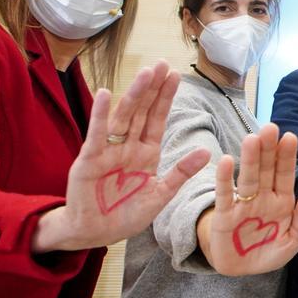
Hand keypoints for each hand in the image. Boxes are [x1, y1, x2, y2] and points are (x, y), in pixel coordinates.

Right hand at [32, 61, 211, 252]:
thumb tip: (208, 152)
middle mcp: (127, 147)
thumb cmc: (126, 214)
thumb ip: (181, 172)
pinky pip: (97, 135)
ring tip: (146, 73)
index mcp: (146, 153)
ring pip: (124, 118)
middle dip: (152, 88)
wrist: (95, 234)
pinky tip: (107, 94)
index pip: (157, 119)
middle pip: (142, 112)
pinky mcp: (89, 161)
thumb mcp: (161, 194)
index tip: (176, 74)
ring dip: (134, 95)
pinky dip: (101, 115)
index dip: (166, 97)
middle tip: (162, 63)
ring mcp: (108, 151)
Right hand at [200, 124, 297, 275]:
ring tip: (252, 139)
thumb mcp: (294, 239)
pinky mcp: (225, 214)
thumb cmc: (270, 251)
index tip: (290, 137)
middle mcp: (263, 197)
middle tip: (271, 127)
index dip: (287, 157)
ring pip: (248, 177)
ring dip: (250, 159)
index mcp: (283, 201)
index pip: (286, 174)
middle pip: (267, 170)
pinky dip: (225, 178)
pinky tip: (226, 161)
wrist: (243, 270)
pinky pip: (225, 194)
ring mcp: (244, 204)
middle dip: (269, 150)